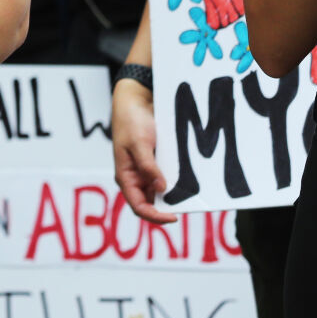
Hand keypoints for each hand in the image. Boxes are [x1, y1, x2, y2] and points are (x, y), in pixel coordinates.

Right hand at [111, 77, 175, 224]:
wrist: (133, 101)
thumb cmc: (131, 122)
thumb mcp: (139, 144)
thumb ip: (148, 167)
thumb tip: (161, 189)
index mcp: (125, 177)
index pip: (139, 206)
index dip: (155, 216)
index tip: (174, 216)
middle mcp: (135, 177)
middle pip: (150, 202)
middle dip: (167, 208)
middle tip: (187, 206)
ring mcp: (145, 171)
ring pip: (159, 192)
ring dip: (173, 195)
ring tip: (190, 194)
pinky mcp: (155, 162)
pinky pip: (166, 178)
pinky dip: (176, 181)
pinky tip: (188, 180)